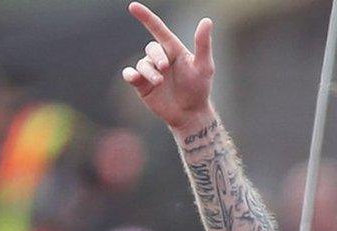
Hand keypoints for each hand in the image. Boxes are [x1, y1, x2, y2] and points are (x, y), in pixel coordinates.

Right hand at [123, 2, 214, 131]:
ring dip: (149, 71)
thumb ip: (203, 44)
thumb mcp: (204, 67)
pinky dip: (130, 74)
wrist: (190, 113)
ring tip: (160, 82)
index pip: (158, 29)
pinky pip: (129, 74)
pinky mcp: (141, 84)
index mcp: (174, 50)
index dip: (146, 17)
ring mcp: (150, 71)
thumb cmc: (199, 88)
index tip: (133, 6)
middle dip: (157, 56)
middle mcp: (160, 58)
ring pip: (142, 63)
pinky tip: (134, 77)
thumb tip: (206, 20)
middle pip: (151, 48)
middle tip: (165, 68)